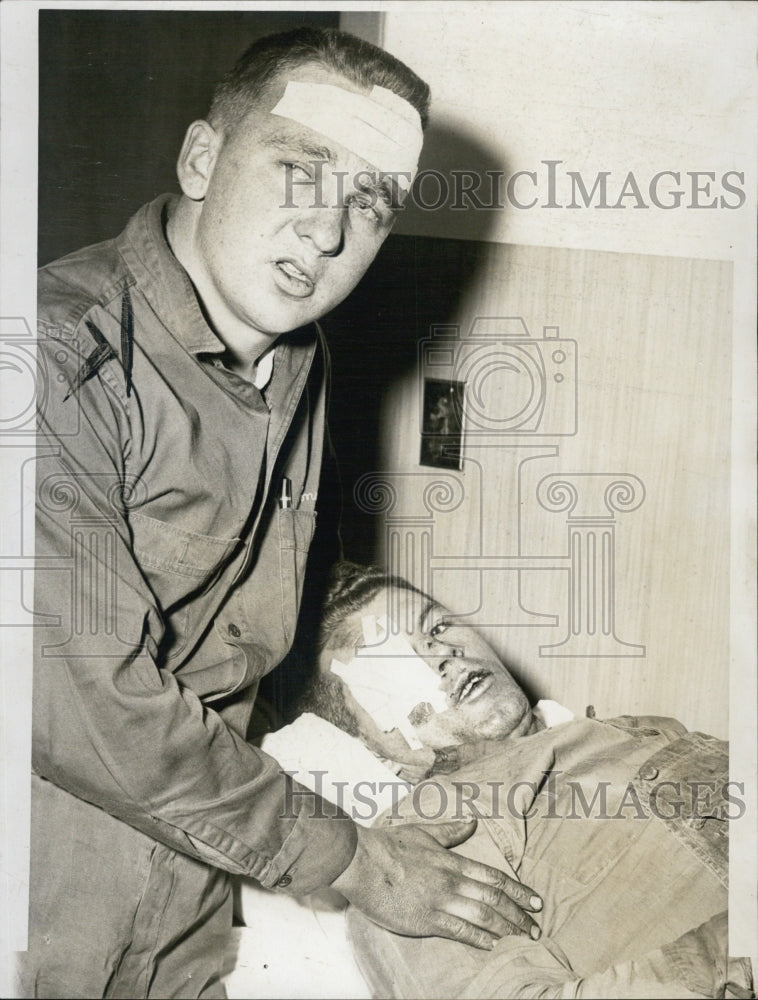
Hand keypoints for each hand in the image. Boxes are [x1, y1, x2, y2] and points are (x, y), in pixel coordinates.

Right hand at [331, 817, 541, 949]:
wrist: (361, 860)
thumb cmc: (389, 845)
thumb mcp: (424, 833)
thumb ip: (451, 831)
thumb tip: (472, 822)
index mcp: (452, 861)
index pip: (493, 877)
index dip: (518, 890)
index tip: (536, 901)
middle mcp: (452, 881)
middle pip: (494, 898)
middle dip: (519, 913)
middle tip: (537, 926)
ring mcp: (440, 901)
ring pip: (483, 915)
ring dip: (507, 927)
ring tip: (524, 938)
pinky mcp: (426, 920)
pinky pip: (459, 930)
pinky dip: (480, 937)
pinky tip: (493, 944)